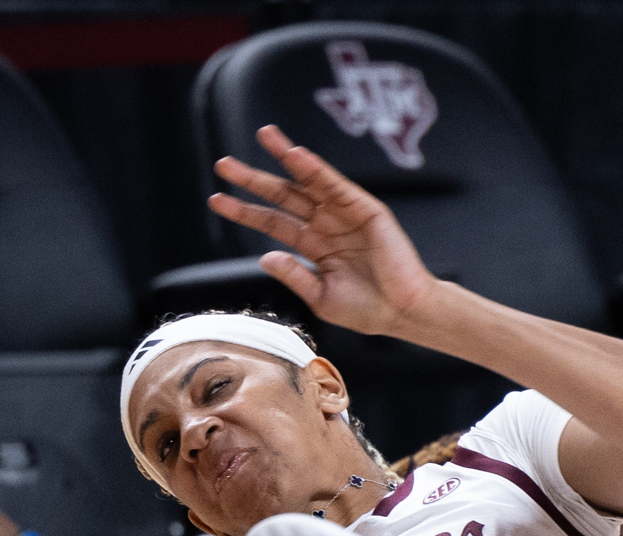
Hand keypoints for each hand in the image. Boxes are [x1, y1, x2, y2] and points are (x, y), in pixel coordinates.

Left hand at [206, 123, 444, 338]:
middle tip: (225, 164)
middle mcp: (326, 225)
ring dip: (285, 157)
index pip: (273, 222)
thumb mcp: (321, 298)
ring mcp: (345, 214)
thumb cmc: (368, 310)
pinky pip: (335, 184)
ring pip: (308, 181)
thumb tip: (265, 256)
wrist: (404, 313)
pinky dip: (315, 168)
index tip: (217, 199)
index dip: (245, 211)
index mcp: (314, 247)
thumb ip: (294, 275)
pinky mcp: (365, 209)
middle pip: (284, 195)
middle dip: (254, 179)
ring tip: (263, 136)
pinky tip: (295, 154)